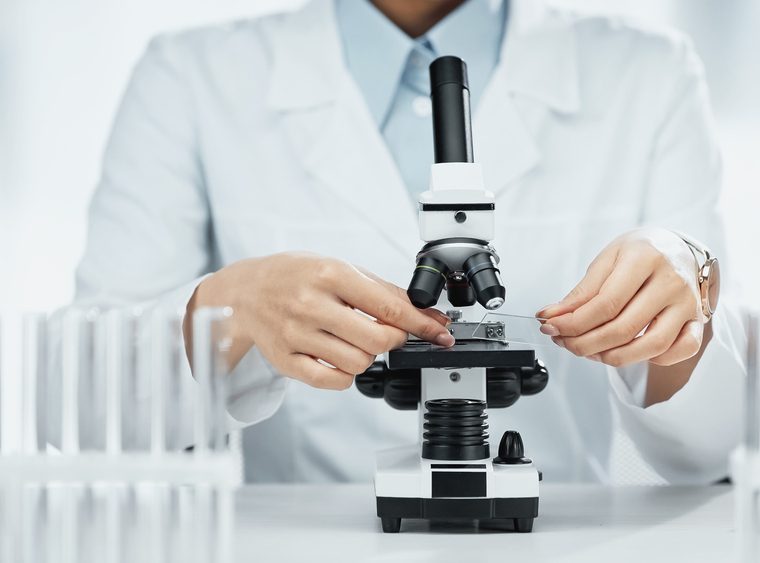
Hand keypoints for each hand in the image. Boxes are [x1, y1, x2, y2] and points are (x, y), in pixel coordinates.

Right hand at [186, 252, 453, 389]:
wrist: (244, 292)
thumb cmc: (294, 276)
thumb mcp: (337, 267)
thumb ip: (380, 290)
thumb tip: (423, 312)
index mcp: (328, 274)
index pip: (389, 306)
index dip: (422, 323)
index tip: (440, 333)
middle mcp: (310, 305)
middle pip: (377, 340)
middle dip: (395, 340)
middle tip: (389, 333)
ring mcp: (296, 335)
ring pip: (358, 363)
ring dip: (368, 356)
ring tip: (355, 340)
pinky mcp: (286, 361)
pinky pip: (332, 381)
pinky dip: (345, 374)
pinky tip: (339, 356)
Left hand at [536, 228, 704, 367]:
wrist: (677, 247)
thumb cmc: (638, 253)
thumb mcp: (606, 260)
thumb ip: (581, 291)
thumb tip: (551, 316)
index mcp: (645, 258)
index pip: (605, 304)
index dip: (573, 322)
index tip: (550, 327)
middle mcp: (671, 282)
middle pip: (624, 328)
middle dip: (585, 343)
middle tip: (564, 342)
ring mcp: (688, 303)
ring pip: (652, 346)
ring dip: (613, 357)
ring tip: (588, 351)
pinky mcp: (698, 320)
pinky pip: (681, 350)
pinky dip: (653, 359)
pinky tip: (630, 350)